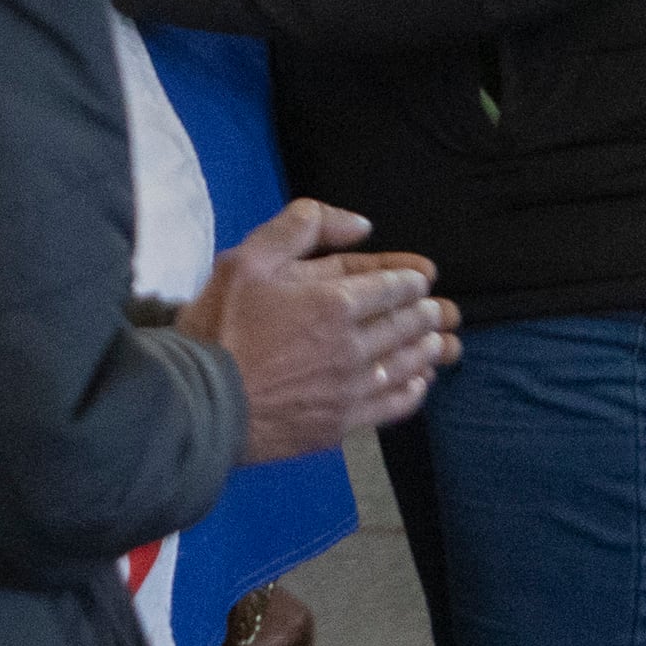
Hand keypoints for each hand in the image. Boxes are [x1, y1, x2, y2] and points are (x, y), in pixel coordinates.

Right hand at [175, 199, 459, 464]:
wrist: (202, 402)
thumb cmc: (220, 326)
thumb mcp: (247, 258)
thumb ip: (302, 228)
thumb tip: (359, 224)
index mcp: (334, 301)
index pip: (391, 286)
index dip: (412, 279)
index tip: (424, 278)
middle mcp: (354, 344)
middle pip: (406, 324)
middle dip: (428, 313)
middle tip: (443, 310)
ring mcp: (353, 386)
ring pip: (407, 363)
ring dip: (429, 349)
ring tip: (441, 342)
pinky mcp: (344, 421)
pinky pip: (395, 403)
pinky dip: (414, 389)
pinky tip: (420, 383)